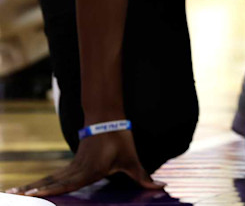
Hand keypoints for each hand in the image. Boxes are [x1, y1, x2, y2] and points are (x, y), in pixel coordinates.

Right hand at [6, 131, 163, 196]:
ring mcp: (73, 165)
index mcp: (90, 170)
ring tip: (13, 193)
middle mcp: (78, 169)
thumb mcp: (132, 159)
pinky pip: (54, 175)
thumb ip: (143, 176)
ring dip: (33, 186)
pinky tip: (29, 188)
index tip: (35, 195)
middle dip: (35, 191)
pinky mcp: (72, 163)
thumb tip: (160, 186)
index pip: (68, 184)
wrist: (109, 119)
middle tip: (14, 196)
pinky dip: (41, 182)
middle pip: (53, 183)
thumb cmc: (120, 139)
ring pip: (50, 179)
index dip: (52, 191)